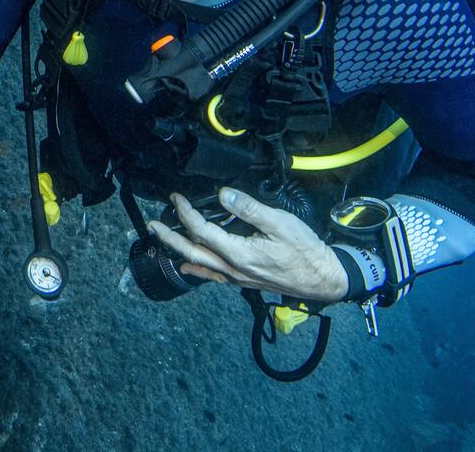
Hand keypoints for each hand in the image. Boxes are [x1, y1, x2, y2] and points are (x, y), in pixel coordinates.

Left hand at [148, 188, 348, 302]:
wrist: (323, 279)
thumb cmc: (306, 251)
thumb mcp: (280, 223)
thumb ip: (249, 208)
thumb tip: (223, 194)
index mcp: (239, 253)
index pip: (201, 231)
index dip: (185, 212)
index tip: (176, 197)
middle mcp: (232, 269)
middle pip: (191, 251)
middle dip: (169, 236)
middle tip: (151, 224)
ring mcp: (236, 277)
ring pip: (199, 264)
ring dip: (178, 249)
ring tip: (163, 238)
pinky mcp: (243, 280)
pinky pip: (212, 275)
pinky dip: (196, 268)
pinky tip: (187, 264)